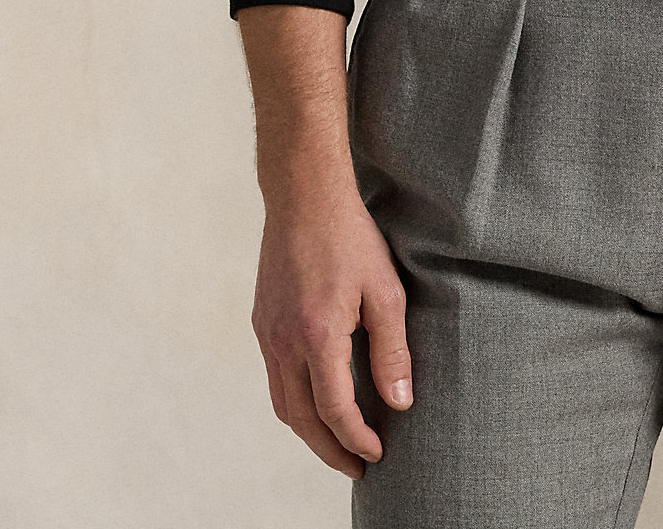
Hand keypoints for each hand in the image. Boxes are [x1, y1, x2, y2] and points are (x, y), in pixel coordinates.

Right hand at [251, 179, 412, 479]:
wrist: (304, 195)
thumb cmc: (350, 237)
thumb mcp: (386, 290)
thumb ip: (392, 350)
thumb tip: (400, 403)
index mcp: (317, 335)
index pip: (334, 410)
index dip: (356, 439)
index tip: (377, 453)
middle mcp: (284, 341)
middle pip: (301, 419)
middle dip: (329, 450)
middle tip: (357, 467)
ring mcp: (267, 333)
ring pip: (283, 403)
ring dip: (309, 431)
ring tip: (338, 443)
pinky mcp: (262, 322)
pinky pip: (275, 378)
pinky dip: (295, 402)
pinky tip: (317, 400)